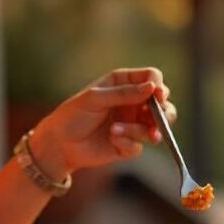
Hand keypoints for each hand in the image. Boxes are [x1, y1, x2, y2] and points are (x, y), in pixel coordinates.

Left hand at [32, 67, 177, 175]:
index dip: (159, 85)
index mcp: (124, 84)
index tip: (158, 95)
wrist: (59, 144)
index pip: (152, 78)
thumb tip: (153, 88)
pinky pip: (140, 145)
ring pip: (156, 127)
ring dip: (141, 130)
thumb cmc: (73, 114)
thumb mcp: (95, 98)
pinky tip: (112, 139)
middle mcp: (132, 103)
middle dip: (164, 112)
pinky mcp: (129, 145)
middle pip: (164, 104)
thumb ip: (124, 93)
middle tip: (157, 119)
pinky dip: (128, 142)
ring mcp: (133, 124)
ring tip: (117, 131)